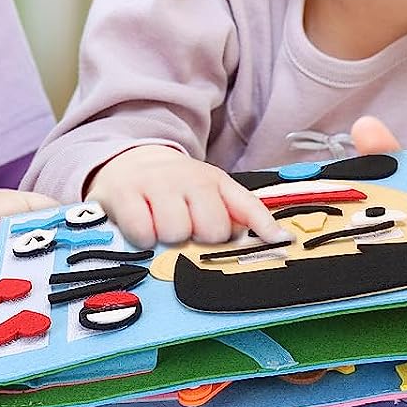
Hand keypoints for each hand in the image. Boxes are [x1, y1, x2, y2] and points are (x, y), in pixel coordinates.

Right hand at [86, 145, 287, 249]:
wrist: (127, 160)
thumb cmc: (176, 188)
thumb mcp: (214, 192)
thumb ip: (247, 215)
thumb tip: (283, 239)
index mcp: (214, 180)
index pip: (247, 209)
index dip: (261, 230)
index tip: (277, 246)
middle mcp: (186, 177)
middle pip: (210, 229)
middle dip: (200, 238)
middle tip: (188, 230)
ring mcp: (154, 183)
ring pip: (175, 231)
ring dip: (168, 239)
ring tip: (162, 227)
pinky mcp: (123, 193)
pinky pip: (142, 232)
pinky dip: (142, 238)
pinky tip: (143, 228)